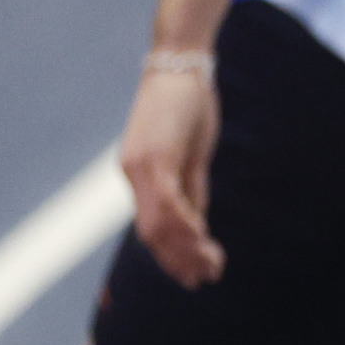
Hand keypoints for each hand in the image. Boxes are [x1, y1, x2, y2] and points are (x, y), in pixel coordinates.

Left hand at [120, 65, 225, 286]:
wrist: (179, 64)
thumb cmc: (188, 105)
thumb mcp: (191, 154)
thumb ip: (190, 189)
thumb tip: (196, 224)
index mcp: (139, 174)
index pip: (152, 226)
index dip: (172, 254)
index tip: (196, 273)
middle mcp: (132, 174)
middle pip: (152, 232)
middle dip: (178, 260)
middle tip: (204, 279)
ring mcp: (139, 167)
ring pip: (157, 224)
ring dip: (185, 250)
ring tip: (211, 267)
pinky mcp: (153, 158)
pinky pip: (166, 203)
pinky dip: (185, 226)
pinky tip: (204, 240)